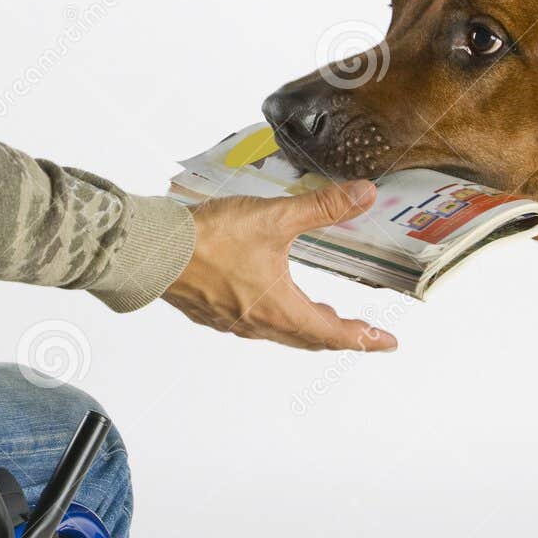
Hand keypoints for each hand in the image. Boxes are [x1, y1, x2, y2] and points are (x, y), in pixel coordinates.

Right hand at [162, 180, 398, 351]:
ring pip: (280, 332)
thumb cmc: (208, 239)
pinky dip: (274, 318)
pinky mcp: (210, 312)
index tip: (386, 343)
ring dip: (305, 326)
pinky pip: (252, 324)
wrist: (152, 251)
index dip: (364, 338)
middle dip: (338, 334)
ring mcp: (232, 321)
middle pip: (308, 338)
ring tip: (320, 314)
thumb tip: (364, 195)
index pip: (333, 333)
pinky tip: (268, 299)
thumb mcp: (274, 217)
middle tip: (361, 332)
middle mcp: (257, 324)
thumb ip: (322, 207)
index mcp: (279, 309)